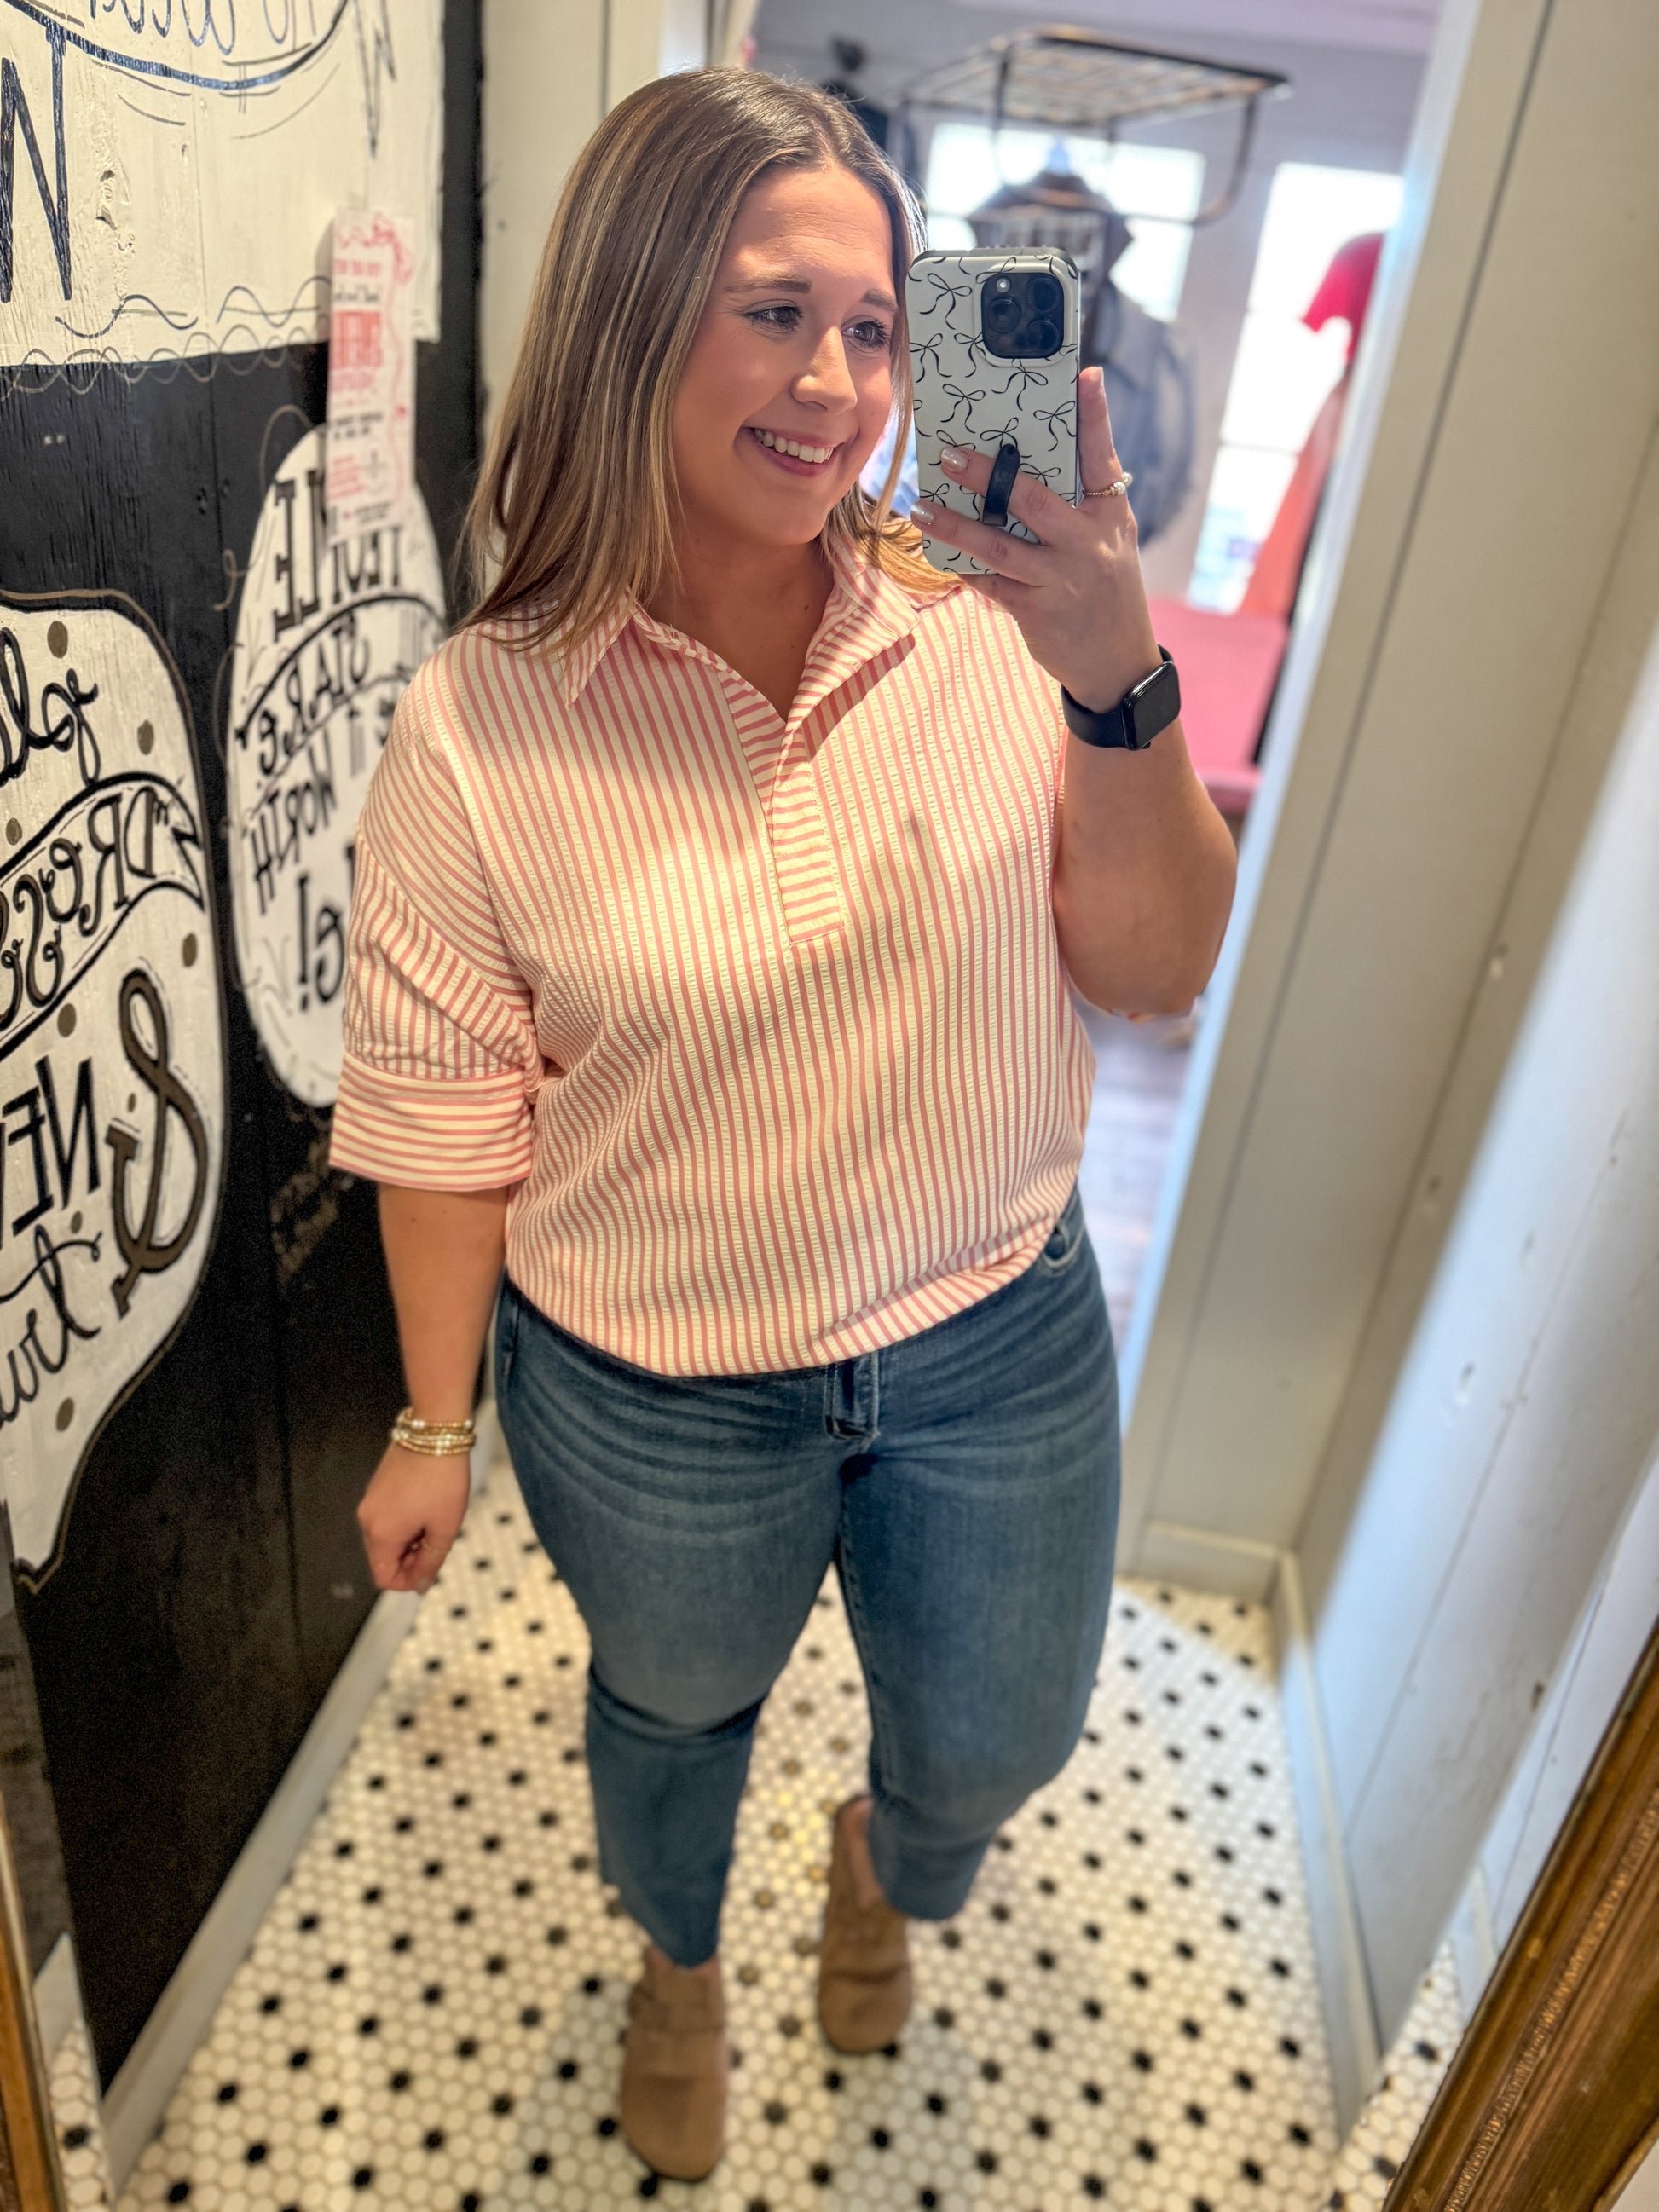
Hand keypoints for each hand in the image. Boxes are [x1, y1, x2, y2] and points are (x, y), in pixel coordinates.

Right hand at [357, 1443, 470, 1593]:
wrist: (434, 1432)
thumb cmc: (442, 1478)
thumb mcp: (444, 1527)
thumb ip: (431, 1562)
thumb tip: (420, 1586)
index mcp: (380, 1534)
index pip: (383, 1577)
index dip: (408, 1580)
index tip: (431, 1567)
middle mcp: (367, 1520)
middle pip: (383, 1559)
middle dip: (410, 1560)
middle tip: (438, 1542)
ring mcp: (369, 1502)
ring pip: (385, 1539)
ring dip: (409, 1541)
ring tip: (435, 1521)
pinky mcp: (376, 1489)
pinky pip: (386, 1519)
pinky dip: (404, 1524)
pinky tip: (426, 1508)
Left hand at [910, 366, 1161, 711]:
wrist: (1118, 664)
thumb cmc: (1107, 587)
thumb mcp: (1112, 537)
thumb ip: (1085, 496)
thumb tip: (1039, 456)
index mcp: (1109, 515)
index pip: (1101, 458)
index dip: (1095, 417)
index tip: (1084, 377)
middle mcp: (1087, 544)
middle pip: (1032, 500)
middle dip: (989, 475)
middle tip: (950, 455)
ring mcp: (1060, 579)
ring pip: (999, 547)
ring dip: (956, 527)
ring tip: (923, 509)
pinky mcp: (1036, 611)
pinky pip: (990, 584)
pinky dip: (963, 568)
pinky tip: (936, 552)